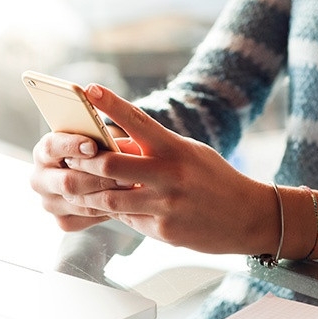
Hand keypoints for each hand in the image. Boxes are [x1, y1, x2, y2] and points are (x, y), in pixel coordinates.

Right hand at [30, 128, 133, 231]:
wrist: (94, 174)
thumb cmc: (97, 149)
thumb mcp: (95, 138)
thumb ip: (99, 140)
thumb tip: (116, 148)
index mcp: (43, 152)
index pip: (51, 147)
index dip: (72, 146)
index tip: (93, 147)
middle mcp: (40, 179)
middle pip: (67, 182)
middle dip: (98, 178)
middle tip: (124, 175)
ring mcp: (49, 203)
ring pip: (80, 203)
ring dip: (107, 196)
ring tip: (130, 189)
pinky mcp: (62, 221)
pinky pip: (86, 218)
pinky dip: (106, 210)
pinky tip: (123, 202)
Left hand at [59, 84, 277, 254]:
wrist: (249, 217)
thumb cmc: (215, 179)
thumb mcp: (190, 153)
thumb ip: (154, 149)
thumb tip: (114, 145)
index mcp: (175, 148)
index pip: (138, 120)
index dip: (110, 104)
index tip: (89, 89)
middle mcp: (169, 174)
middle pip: (110, 165)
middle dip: (83, 162)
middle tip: (68, 159)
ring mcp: (166, 204)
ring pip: (110, 199)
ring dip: (88, 193)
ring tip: (76, 188)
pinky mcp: (164, 230)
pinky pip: (127, 220)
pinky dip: (114, 213)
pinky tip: (106, 208)